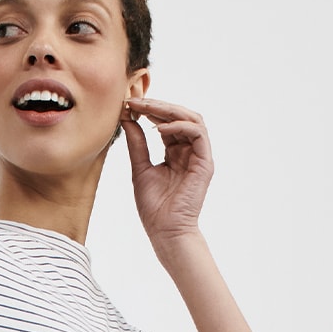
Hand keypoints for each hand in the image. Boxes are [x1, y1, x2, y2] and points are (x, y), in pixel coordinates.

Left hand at [121, 97, 213, 247]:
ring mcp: (199, 155)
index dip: (149, 111)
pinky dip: (180, 126)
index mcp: (174, 152)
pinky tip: (160, 129)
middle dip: (157, 106)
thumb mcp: (140, 168)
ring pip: (192, 119)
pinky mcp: (205, 162)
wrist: (165, 231)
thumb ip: (137, 144)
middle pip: (180, 116)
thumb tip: (127, 119)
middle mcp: (189, 151)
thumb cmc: (153, 207)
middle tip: (136, 101)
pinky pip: (197, 133)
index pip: (165, 123)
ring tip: (147, 109)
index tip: (129, 104)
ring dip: (169, 111)